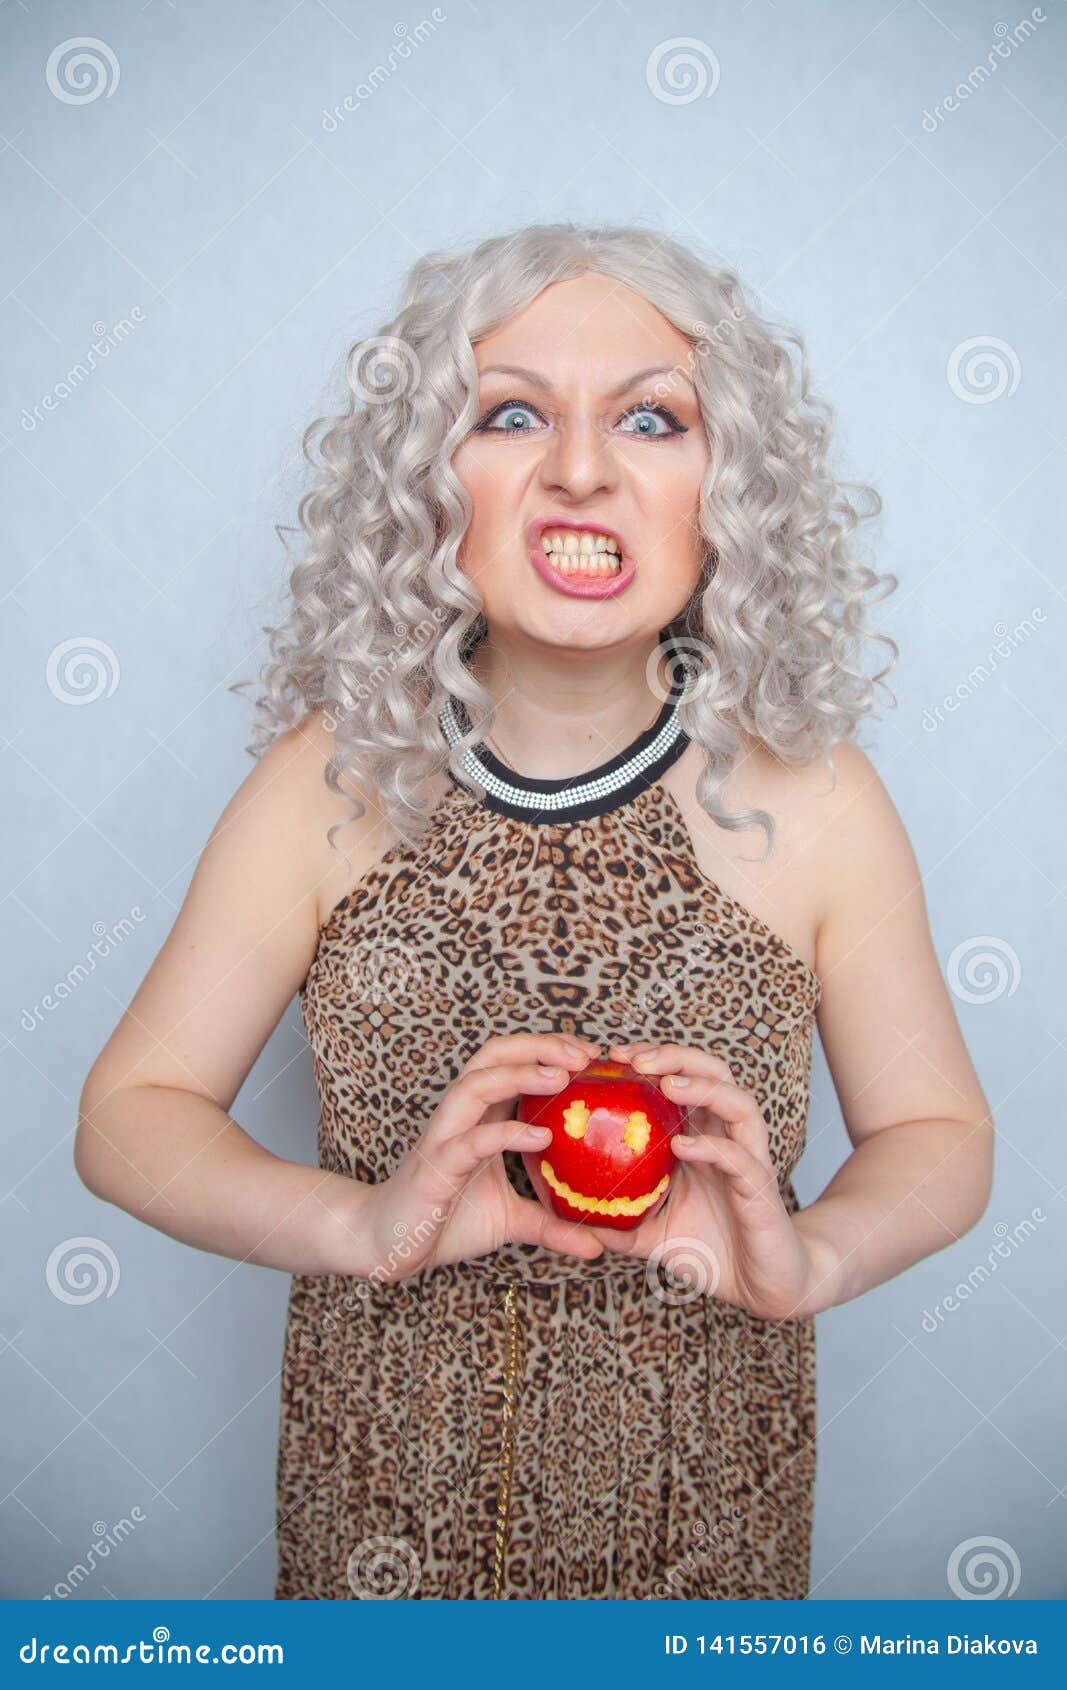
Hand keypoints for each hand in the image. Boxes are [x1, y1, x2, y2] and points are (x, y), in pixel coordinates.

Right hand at [349, 1031, 605, 1281]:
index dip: (550, 1050)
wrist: (388, 1246)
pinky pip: (470, 1141)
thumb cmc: (444, 1221)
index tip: (592, 1057)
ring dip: (521, 1072)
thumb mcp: (512, 1220)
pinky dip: (506, 1133)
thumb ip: (552, 1224)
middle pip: (494, 1055)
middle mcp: (461, 1117)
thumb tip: (598, 1245)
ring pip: (476, 1083)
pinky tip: (541, 1136)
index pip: (512, 1063)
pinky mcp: (436, 1168)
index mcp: (479, 1117)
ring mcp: (445, 1138)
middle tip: (584, 1055)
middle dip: (539, 1045)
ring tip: (562, 1076)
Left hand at [585, 1040, 828, 1319]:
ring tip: (666, 1084)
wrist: (760, 1286)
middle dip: (675, 1058)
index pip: (681, 1080)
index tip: (611, 1057)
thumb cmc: (711, 1251)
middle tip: (634, 1059)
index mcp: (701, 1137)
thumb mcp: (652, 1235)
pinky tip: (683, 1145)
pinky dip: (712, 1147)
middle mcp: (727, 1138)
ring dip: (702, 1087)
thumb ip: (619, 1223)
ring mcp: (747, 1160)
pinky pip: (740, 1158)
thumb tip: (574, 1218)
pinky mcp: (761, 1189)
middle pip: (713, 1074)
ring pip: (737, 1102)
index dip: (651, 1061)